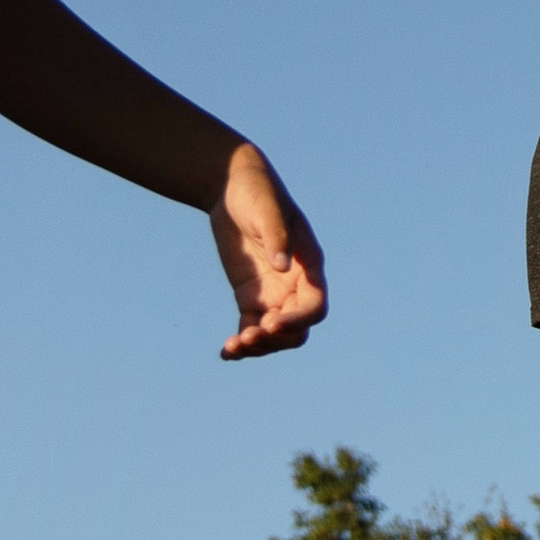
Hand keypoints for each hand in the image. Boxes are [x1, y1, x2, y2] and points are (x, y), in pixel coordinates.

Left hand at [207, 144, 324, 358]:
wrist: (232, 186)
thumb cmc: (256, 191)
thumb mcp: (266, 209)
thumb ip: (277, 236)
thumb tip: (281, 268)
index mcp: (308, 265)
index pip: (314, 306)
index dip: (298, 320)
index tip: (270, 324)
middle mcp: (295, 284)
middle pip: (297, 329)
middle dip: (275, 340)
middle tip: (245, 338)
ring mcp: (273, 293)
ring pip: (274, 334)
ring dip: (258, 346)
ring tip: (231, 347)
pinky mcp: (251, 296)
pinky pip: (251, 328)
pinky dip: (241, 343)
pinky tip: (225, 353)